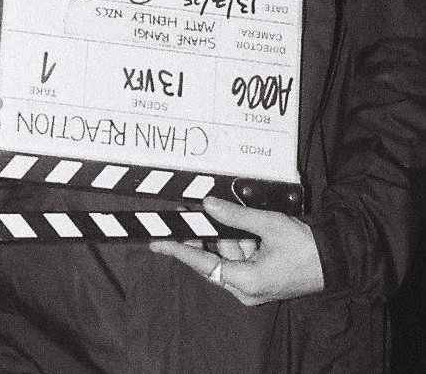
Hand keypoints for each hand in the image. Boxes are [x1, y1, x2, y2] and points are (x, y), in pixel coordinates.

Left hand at [150, 196, 323, 305]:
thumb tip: (209, 205)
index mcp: (246, 281)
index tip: (159, 242)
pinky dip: (240, 242)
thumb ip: (236, 216)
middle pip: (215, 259)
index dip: (179, 251)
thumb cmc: (305, 247)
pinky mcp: (261, 280)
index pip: (204, 264)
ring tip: (234, 216)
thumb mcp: (268, 225)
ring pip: (229, 256)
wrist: (335, 260)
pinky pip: (242, 258)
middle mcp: (246, 289)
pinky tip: (247, 226)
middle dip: (207, 235)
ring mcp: (254, 287)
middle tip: (192, 214)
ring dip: (229, 236)